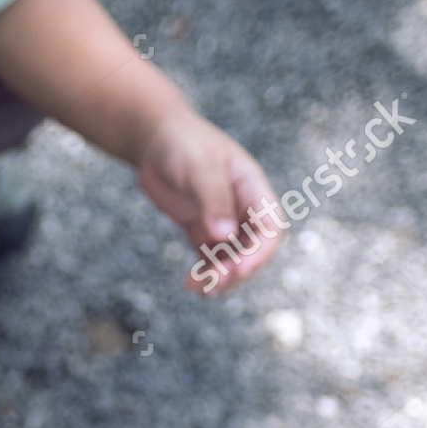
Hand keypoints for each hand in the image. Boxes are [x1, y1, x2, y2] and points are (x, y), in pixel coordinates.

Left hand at [137, 110, 280, 296]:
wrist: (155, 138)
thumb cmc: (182, 143)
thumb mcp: (199, 167)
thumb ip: (213, 199)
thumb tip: (224, 236)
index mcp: (252, 188)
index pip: (270, 227)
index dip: (260, 252)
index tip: (238, 269)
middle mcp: (242, 207)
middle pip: (254, 249)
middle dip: (237, 270)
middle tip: (213, 284)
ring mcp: (223, 219)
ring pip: (232, 258)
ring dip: (220, 277)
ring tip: (198, 289)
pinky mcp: (203, 228)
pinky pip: (211, 258)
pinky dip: (204, 273)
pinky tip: (190, 284)